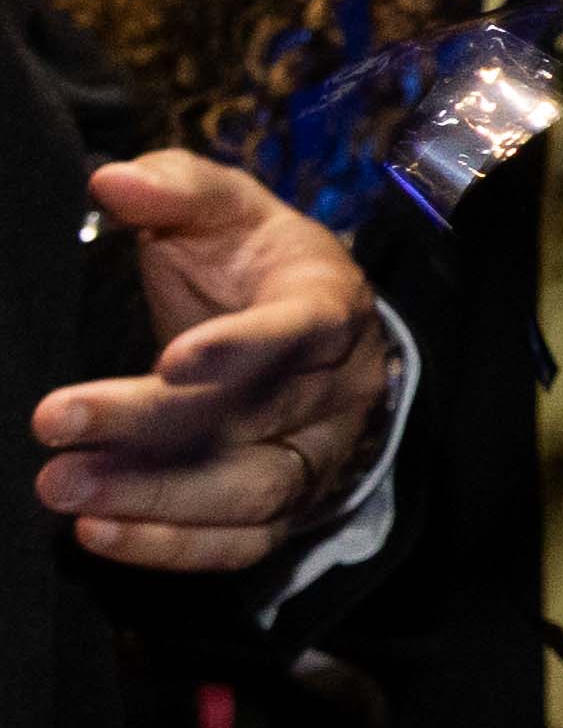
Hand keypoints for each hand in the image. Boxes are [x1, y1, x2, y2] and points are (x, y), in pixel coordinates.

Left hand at [41, 153, 396, 576]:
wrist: (299, 326)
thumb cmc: (249, 260)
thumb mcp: (222, 207)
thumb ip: (174, 188)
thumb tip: (113, 182)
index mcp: (331, 301)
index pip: (302, 329)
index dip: (242, 348)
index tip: (166, 361)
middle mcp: (342, 386)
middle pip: (254, 417)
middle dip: (150, 425)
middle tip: (54, 423)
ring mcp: (321, 452)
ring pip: (251, 491)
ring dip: (154, 498)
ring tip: (62, 489)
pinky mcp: (291, 504)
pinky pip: (244, 543)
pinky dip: (173, 546)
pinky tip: (99, 533)